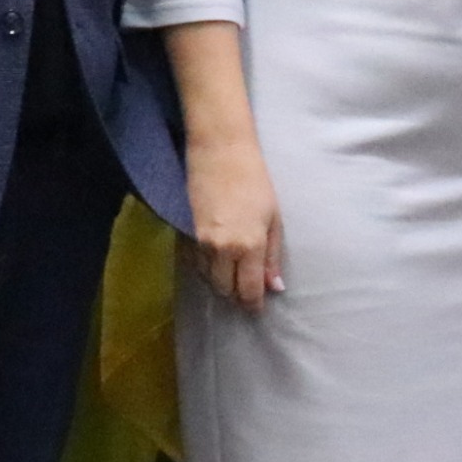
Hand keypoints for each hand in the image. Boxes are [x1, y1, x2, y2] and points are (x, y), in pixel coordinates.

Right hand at [182, 135, 284, 310]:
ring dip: (220, 283)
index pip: (249, 290)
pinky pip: (195, 264)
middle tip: (247, 292)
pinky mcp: (187, 233)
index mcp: (249, 245)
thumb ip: (272, 256)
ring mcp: (201, 242)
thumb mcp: (273, 219)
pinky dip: (206, 269)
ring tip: (233, 276)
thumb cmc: (255, 182)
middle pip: (226, 290)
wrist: (220, 152)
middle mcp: (223, 249)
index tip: (258, 309)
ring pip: (208, 279)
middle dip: (236, 296)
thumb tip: (274, 287)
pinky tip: (216, 263)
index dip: (254, 304)